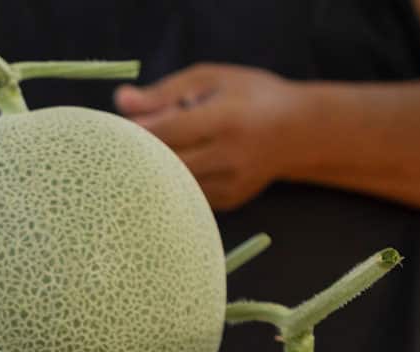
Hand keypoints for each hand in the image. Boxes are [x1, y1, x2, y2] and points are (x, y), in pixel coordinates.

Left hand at [115, 64, 304, 210]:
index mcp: (225, 120)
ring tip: (152, 155)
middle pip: (165, 165)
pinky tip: (175, 168)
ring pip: (173, 186)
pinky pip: (187, 195)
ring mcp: (231, 184)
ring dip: (153, 172)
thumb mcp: (210, 79)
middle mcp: (230, 157)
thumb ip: (163, 92)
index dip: (136, 133)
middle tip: (126, 147)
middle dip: (139, 156)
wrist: (299, 131)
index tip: (120, 129)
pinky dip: (173, 183)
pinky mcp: (229, 202)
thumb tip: (120, 101)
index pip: (167, 133)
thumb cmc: (250, 96)